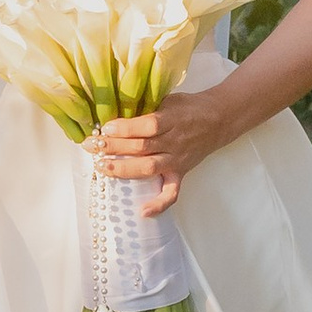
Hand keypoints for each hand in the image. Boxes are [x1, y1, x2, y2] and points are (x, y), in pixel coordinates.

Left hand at [93, 90, 235, 217]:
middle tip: (92, 146)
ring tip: (102, 167)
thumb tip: (115, 110)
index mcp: (172, 120)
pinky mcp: (181, 174)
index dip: (126, 128)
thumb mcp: (169, 99)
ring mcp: (177, 160)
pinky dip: (158, 204)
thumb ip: (147, 107)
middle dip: (114, 147)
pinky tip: (142, 211)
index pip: (147, 126)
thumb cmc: (189, 107)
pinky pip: (172, 193)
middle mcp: (174, 142)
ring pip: (149, 168)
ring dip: (124, 169)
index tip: (106, 127)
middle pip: (142, 147)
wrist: (219, 119)